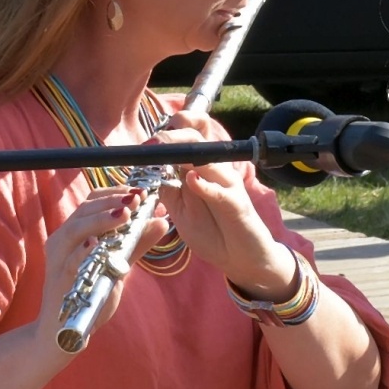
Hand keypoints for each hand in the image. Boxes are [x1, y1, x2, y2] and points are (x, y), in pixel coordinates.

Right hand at [36, 185, 160, 350]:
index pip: (92, 202)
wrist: (62, 330)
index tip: (141, 192)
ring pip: (75, 230)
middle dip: (112, 202)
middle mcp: (62, 242)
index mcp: (73, 232)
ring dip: (101, 219)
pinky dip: (84, 249)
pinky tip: (97, 242)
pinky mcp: (61, 279)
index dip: (116, 193)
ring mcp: (60, 260)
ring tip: (125, 214)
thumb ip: (136, 242)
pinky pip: (71, 260)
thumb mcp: (116, 262)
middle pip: (84, 211)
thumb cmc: (90, 291)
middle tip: (138, 199)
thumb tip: (162, 220)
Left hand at [151, 111, 293, 297]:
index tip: (147, 144)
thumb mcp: (181, 211)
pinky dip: (205, 186)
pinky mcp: (238, 205)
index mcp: (203, 167)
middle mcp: (217, 169)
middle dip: (172, 135)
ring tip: (162, 151)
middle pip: (198, 137)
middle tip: (151, 144)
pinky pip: (221, 192)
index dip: (170, 130)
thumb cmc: (213, 232)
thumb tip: (150, 170)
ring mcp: (229, 185)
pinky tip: (192, 181)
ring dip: (183, 153)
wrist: (241, 258)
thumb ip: (169, 190)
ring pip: (208, 158)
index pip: (191, 133)